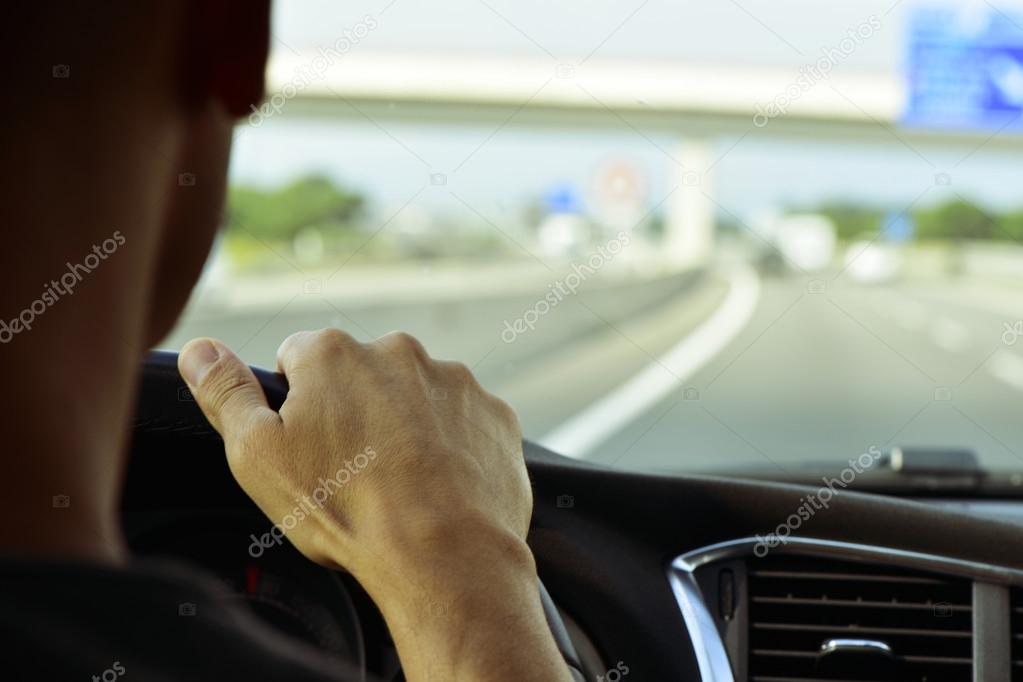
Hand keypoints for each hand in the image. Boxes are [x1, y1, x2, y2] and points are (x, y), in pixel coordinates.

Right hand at [178, 330, 572, 681]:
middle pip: (361, 375)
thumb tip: (199, 349)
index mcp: (334, 355)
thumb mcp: (259, 456)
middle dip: (354, 410)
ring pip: (415, 395)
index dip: (297, 402)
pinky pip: (463, 420)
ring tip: (400, 483)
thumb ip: (226, 394)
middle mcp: (399, 351)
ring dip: (406, 425)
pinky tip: (440, 483)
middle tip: (353, 469)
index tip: (308, 444)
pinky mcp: (494, 412)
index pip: (298, 357)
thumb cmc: (346, 509)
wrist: (444, 555)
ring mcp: (454, 380)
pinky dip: (451, 443)